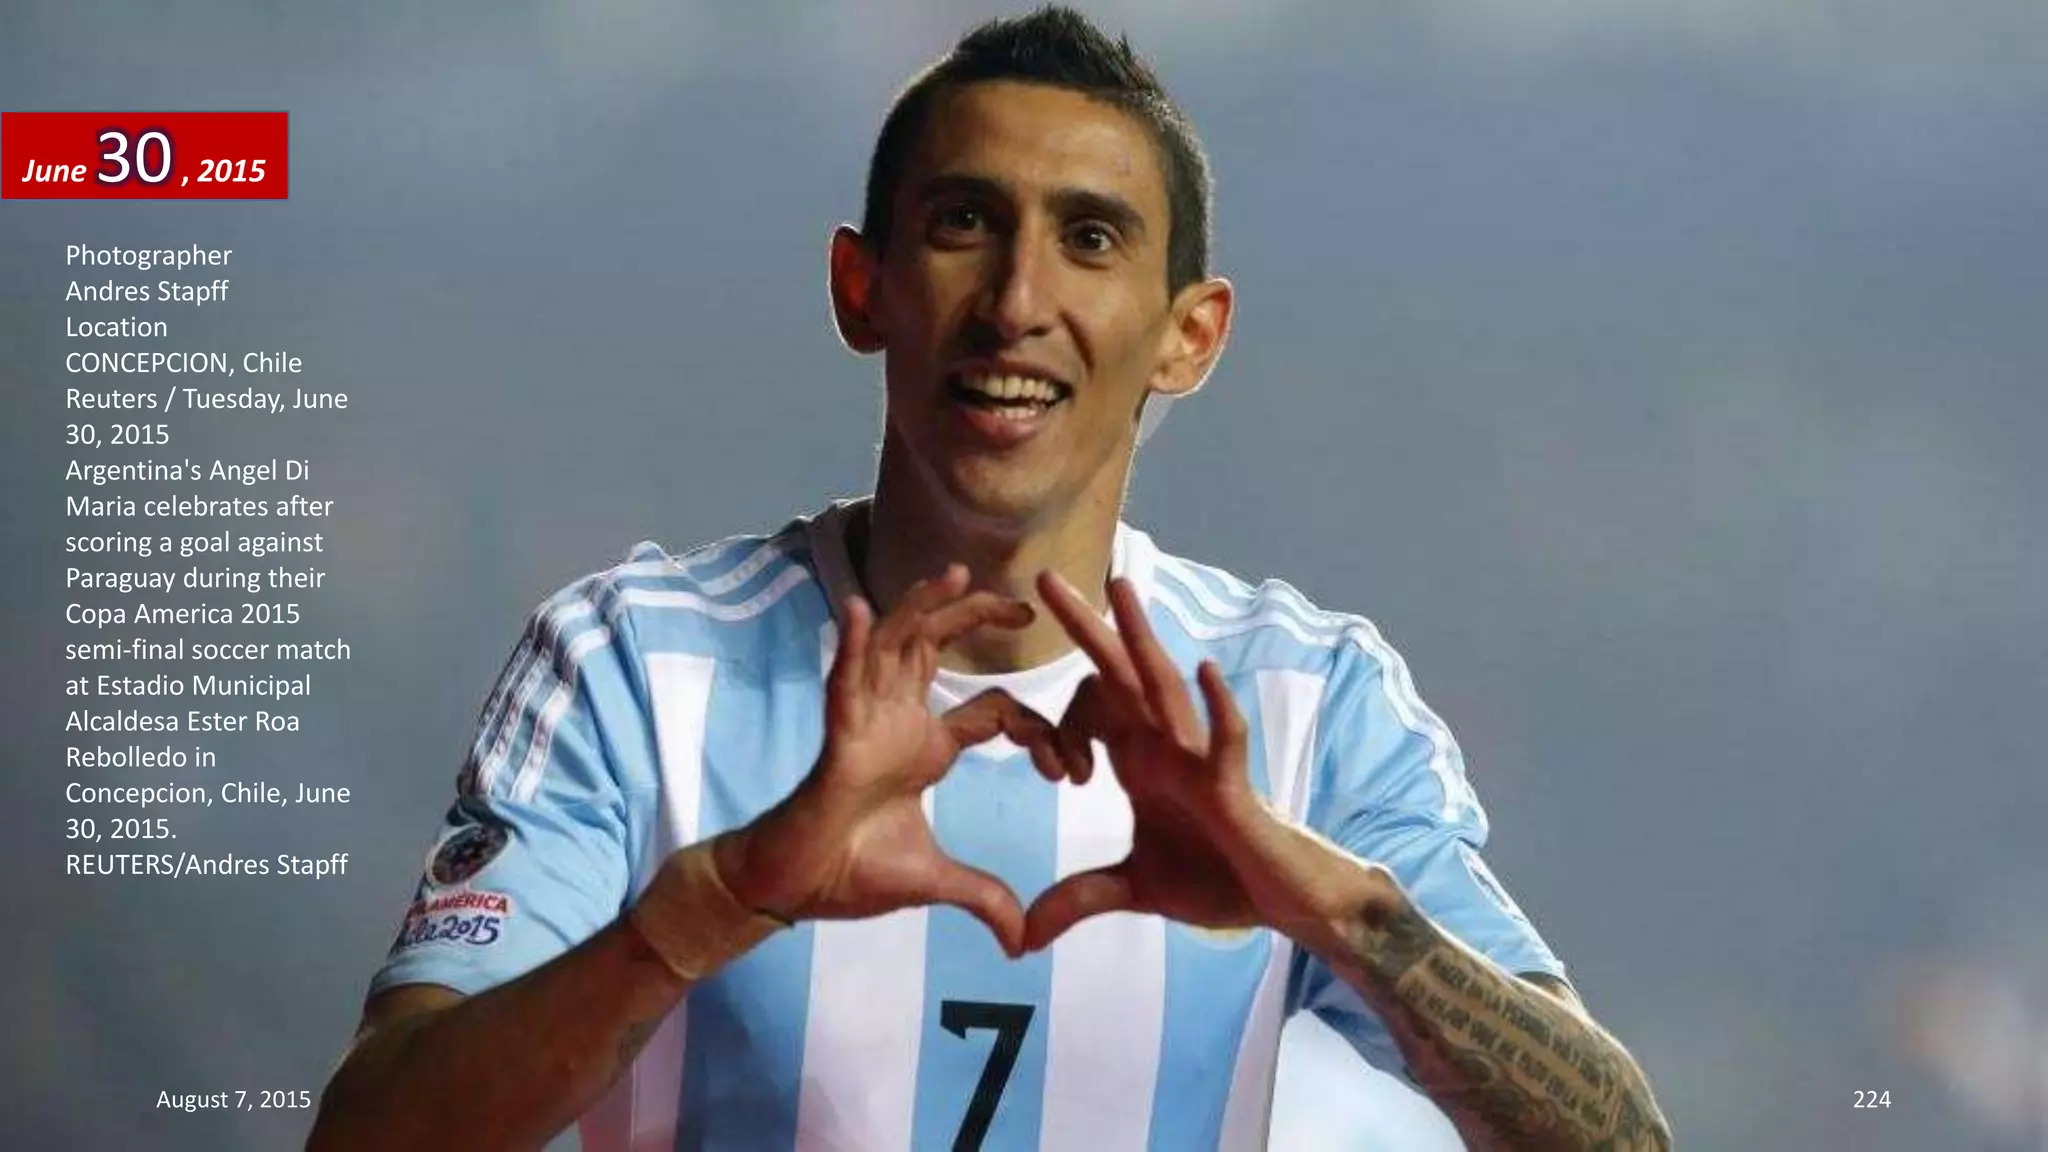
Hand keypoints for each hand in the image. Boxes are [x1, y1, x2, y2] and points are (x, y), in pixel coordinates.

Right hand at [717, 564, 1061, 956]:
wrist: (795, 890)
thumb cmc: (851, 870)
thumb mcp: (935, 882)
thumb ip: (982, 898)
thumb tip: (1020, 940)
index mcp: (927, 746)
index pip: (993, 711)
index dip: (1036, 730)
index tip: (1069, 769)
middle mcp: (897, 722)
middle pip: (938, 650)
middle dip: (976, 617)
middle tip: (1023, 602)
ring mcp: (865, 725)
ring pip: (894, 650)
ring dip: (921, 610)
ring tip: (952, 575)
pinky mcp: (836, 743)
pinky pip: (843, 686)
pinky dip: (853, 648)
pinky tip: (862, 611)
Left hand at [1023, 572, 1388, 953]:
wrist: (1279, 903)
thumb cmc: (1216, 879)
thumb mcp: (1133, 890)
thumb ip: (1077, 900)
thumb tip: (1021, 937)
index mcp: (1139, 761)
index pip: (1088, 710)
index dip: (1059, 728)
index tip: (1060, 773)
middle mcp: (1166, 746)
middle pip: (1117, 674)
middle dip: (1083, 626)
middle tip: (1043, 576)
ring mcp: (1200, 759)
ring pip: (1166, 686)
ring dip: (1143, 637)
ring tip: (1120, 586)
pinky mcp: (1234, 786)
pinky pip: (1227, 740)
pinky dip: (1219, 709)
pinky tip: (1208, 673)